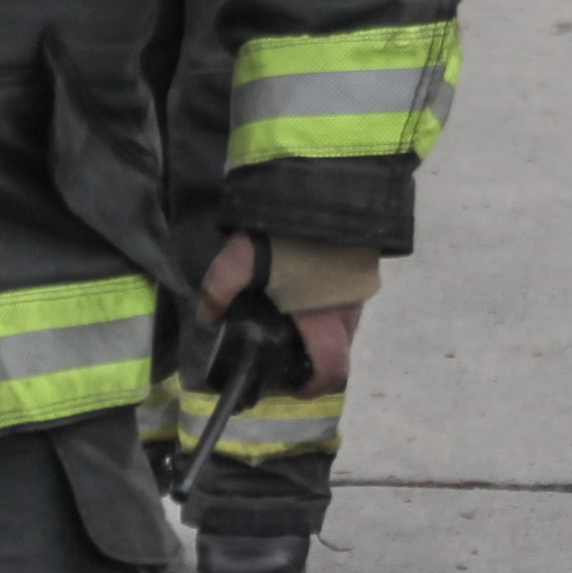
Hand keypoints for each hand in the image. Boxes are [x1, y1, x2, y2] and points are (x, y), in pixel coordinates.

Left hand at [197, 232, 362, 394]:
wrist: (327, 184)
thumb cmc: (286, 232)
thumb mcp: (241, 259)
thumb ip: (219, 291)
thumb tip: (207, 318)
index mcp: (324, 319)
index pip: (332, 371)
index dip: (312, 388)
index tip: (290, 385)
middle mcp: (349, 311)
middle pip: (339, 351)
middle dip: (314, 359)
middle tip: (282, 349)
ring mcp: (360, 290)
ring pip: (345, 327)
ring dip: (322, 332)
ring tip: (288, 316)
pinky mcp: (363, 269)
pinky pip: (348, 303)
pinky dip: (329, 308)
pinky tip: (302, 289)